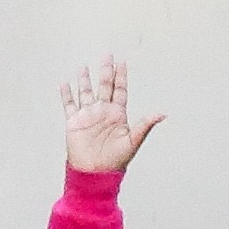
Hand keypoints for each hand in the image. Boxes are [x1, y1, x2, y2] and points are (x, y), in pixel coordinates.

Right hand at [60, 57, 161, 176]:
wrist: (95, 173)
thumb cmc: (116, 160)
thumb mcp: (133, 141)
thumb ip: (146, 125)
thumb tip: (163, 113)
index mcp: (118, 115)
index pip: (120, 90)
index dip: (121, 76)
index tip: (122, 62)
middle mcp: (103, 112)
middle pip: (104, 86)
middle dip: (105, 71)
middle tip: (107, 55)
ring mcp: (88, 116)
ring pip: (86, 92)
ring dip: (84, 80)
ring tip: (83, 66)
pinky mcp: (74, 122)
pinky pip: (69, 105)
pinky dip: (66, 94)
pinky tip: (64, 83)